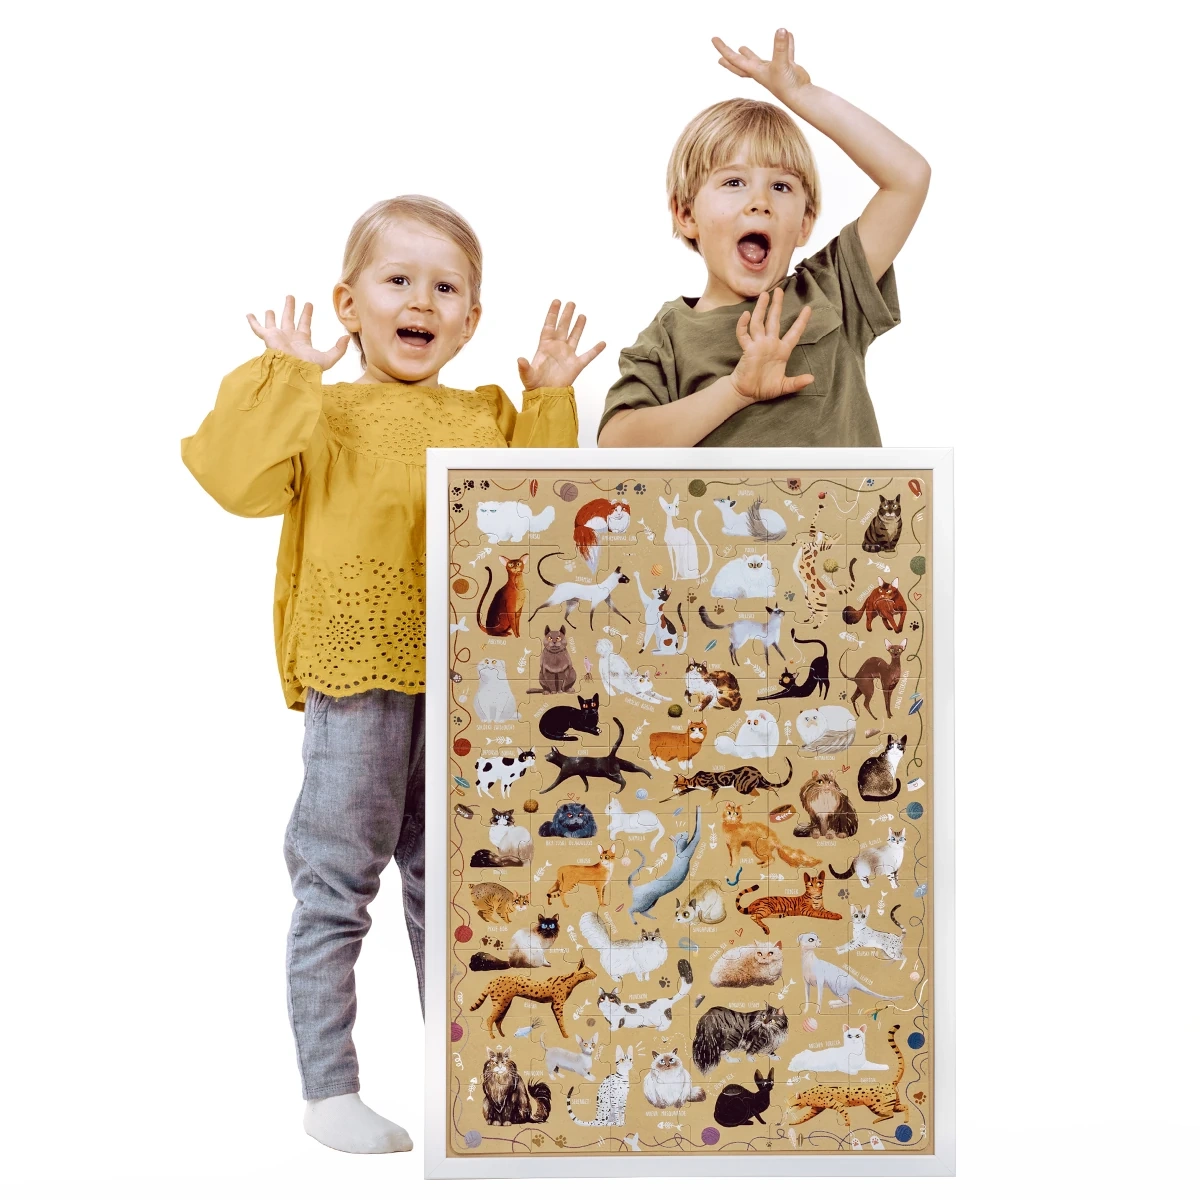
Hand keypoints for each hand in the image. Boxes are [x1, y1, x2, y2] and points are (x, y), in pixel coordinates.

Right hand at [246, 296, 349, 369]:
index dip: (307, 314)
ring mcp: (278, 338)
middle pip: (290, 320)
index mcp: (302, 341)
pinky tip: (249, 314)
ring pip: (274, 323)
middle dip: (291, 308)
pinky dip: (253, 322)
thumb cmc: (310, 368)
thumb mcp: (329, 358)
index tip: (309, 304)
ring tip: (270, 309)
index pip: (305, 324)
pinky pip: (258, 328)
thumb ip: (338, 349)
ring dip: (272, 316)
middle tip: (290, 297)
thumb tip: (346, 337)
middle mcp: (289, 338)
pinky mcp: (268, 338)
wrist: (294, 372)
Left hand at [517, 300, 605, 389]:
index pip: (549, 326)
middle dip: (566, 315)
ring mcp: (567, 356)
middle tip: (571, 303)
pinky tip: (602, 343)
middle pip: (563, 328)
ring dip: (578, 327)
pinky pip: (587, 356)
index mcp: (545, 346)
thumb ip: (524, 367)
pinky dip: (595, 350)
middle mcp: (557, 348)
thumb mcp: (527, 375)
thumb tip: (519, 359)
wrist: (546, 396)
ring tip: (582, 315)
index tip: (556, 302)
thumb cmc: (534, 385)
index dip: (552, 314)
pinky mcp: (576, 365)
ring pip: (574, 337)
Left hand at [712, 28, 810, 99]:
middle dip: (730, 59)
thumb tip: (782, 30)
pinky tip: (788, 34)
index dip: (724, 49)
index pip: (734, 59)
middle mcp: (761, 71)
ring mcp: (773, 69)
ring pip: (757, 60)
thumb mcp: (782, 64)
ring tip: (742, 47)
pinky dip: (786, 43)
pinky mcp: (786, 67)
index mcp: (755, 71)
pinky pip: (784, 52)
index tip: (713, 39)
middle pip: (741, 64)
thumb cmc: (788, 85)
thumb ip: (781, 47)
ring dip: (749, 54)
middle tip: (719, 55)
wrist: (801, 96)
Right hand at [729, 290, 813, 404]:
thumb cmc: (764, 388)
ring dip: (761, 309)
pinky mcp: (747, 349)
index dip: (801, 321)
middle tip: (779, 290)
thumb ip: (797, 382)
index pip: (794, 332)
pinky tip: (745, 315)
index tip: (808, 308)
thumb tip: (812, 379)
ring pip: (759, 323)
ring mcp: (758, 345)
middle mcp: (770, 344)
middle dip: (777, 305)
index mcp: (782, 350)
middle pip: (774, 320)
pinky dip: (743, 325)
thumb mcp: (784, 386)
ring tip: (764, 295)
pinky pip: (744, 335)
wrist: (747, 393)